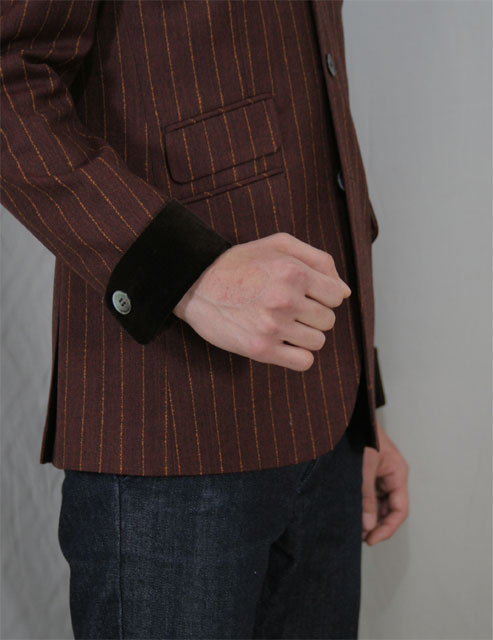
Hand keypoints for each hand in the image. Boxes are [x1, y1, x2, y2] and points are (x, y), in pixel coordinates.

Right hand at [172, 232, 350, 371]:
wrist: (194, 284)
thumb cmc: (238, 263)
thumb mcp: (278, 245)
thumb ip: (318, 260)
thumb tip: (344, 291)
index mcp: (294, 272)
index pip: (336, 296)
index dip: (323, 296)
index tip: (305, 295)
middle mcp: (286, 299)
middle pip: (328, 320)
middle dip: (313, 315)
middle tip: (290, 309)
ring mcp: (273, 326)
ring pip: (317, 342)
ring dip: (305, 336)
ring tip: (284, 325)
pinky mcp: (261, 349)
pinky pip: (303, 362)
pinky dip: (298, 356)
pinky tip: (283, 344)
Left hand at [362, 420, 408, 544]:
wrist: (347, 414)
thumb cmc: (361, 434)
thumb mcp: (364, 467)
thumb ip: (366, 495)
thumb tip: (367, 525)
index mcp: (398, 473)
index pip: (399, 509)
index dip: (387, 528)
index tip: (371, 540)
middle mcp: (391, 475)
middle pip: (389, 509)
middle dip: (376, 524)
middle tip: (359, 537)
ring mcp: (379, 474)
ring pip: (378, 503)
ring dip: (368, 515)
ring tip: (353, 527)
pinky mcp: (367, 471)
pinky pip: (368, 493)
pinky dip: (361, 504)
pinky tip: (351, 512)